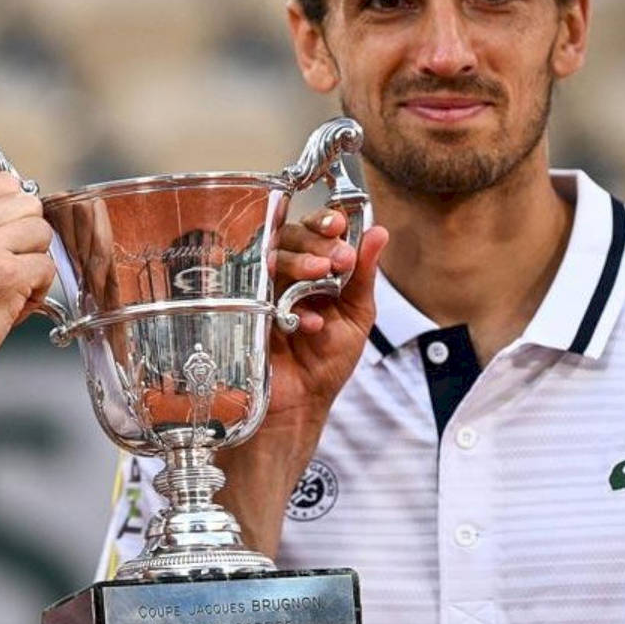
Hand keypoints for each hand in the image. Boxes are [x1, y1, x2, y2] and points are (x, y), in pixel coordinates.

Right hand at [0, 173, 55, 392]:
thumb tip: (18, 211)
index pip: (3, 182)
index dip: (14, 213)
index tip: (7, 239)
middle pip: (28, 204)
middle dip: (27, 238)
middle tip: (8, 269)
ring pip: (42, 233)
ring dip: (34, 263)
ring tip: (8, 290)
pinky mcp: (5, 275)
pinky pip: (46, 267)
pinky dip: (37, 292)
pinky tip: (11, 307)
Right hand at [265, 209, 386, 422]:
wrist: (302, 403)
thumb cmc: (326, 360)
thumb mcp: (356, 316)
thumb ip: (364, 275)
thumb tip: (379, 232)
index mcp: (313, 268)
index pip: (313, 230)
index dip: (323, 221)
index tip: (337, 224)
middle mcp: (285, 274)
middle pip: (288, 236)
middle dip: (314, 241)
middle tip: (337, 258)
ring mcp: (262, 291)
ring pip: (270, 258)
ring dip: (298, 262)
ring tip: (321, 274)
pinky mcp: (245, 312)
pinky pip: (258, 295)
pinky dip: (287, 306)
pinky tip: (309, 324)